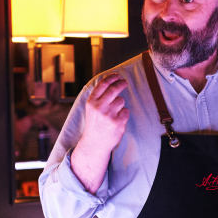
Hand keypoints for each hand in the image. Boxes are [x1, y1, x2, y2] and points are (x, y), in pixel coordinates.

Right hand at [70, 74, 128, 193]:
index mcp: (91, 102)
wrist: (95, 142)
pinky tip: (116, 121)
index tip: (117, 75)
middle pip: (114, 89)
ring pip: (121, 101)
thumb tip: (109, 80)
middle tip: (124, 82)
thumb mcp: (91, 108)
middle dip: (121, 83)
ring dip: (120, 104)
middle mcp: (99, 107)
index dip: (111, 78)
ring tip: (113, 113)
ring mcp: (109, 115)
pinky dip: (123, 115)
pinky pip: (126, 112)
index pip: (103, 84)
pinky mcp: (118, 122)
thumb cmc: (95, 123)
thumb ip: (99, 96)